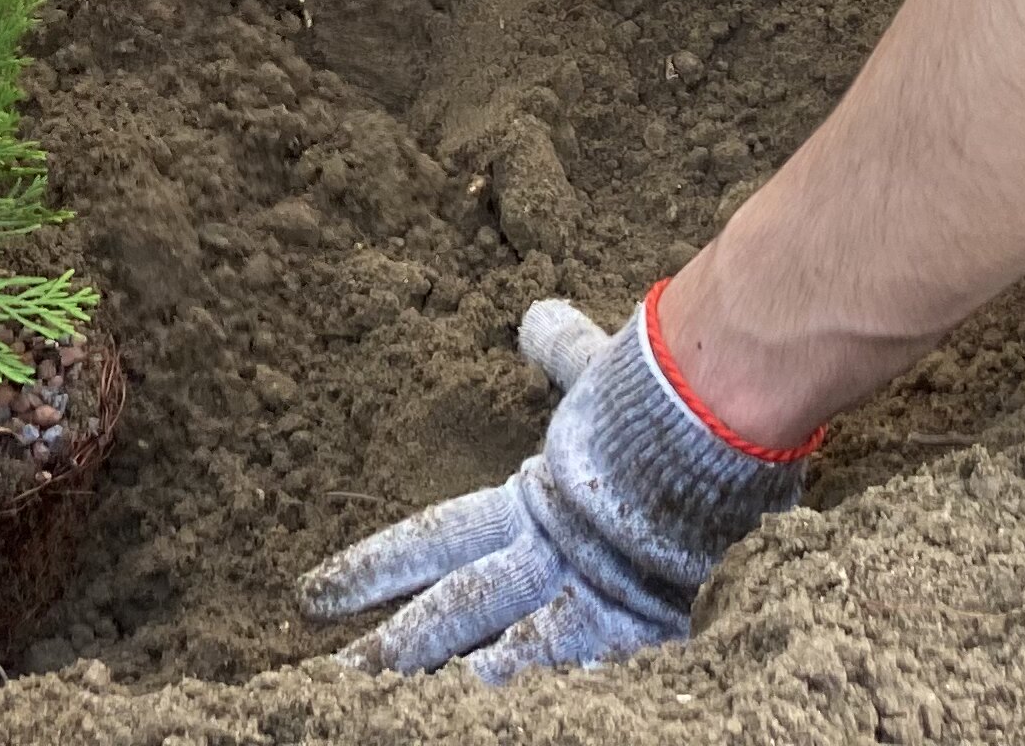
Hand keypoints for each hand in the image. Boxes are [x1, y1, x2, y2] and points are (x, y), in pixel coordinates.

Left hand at [303, 294, 813, 681]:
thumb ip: (561, 351)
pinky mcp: (635, 630)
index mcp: (526, 502)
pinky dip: (534, 693)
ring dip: (444, 683)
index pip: (428, 540)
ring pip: (497, 654)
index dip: (369, 569)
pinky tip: (496, 718)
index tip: (310, 596)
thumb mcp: (595, 368)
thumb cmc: (654, 392)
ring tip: (387, 711)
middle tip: (330, 676)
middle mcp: (543, 556)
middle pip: (449, 610)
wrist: (713, 418)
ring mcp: (585, 597)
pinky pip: (572, 672)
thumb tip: (535, 318)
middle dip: (389, 647)